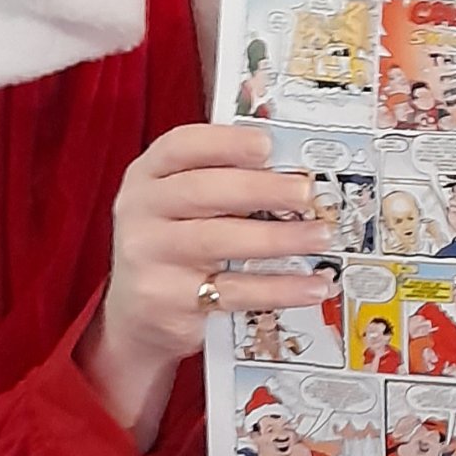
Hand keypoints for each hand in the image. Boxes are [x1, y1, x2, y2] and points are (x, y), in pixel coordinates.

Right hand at [79, 124, 333, 443]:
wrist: (137, 313)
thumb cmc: (173, 245)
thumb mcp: (180, 205)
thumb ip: (221, 180)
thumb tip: (290, 169)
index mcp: (147, 176)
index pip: (180, 146)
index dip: (225, 142)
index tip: (266, 144)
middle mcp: (141, 212)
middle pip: (202, 191)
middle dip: (261, 189)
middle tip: (305, 193)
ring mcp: (149, 257)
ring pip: (218, 241)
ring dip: (277, 237)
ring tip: (318, 236)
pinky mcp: (167, 300)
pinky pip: (232, 291)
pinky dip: (278, 288)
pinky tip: (309, 284)